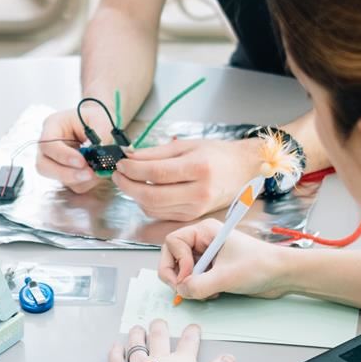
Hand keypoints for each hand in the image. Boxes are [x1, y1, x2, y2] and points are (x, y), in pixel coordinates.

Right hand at [35, 107, 101, 193]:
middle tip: (89, 173)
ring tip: (98, 171)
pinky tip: (97, 173)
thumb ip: (100, 137)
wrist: (102, 126)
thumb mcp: (102, 121)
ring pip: (57, 178)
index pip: (47, 144)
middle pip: (43, 166)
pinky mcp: (65, 173)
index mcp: (53, 125)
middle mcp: (48, 145)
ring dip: (78, 179)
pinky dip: (85, 182)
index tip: (82, 161)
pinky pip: (72, 185)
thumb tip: (98, 156)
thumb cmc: (98, 118)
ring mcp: (54, 161)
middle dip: (66, 173)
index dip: (63, 155)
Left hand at [110, 135, 258, 221]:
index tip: (121, 163)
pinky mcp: (192, 216)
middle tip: (118, 174)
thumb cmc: (216, 155)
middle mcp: (198, 191)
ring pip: (153, 208)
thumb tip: (129, 156)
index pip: (156, 172)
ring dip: (135, 195)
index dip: (133, 169)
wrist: (242, 170)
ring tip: (128, 180)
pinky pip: (161, 214)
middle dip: (128, 186)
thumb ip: (155, 152)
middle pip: (152, 195)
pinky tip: (144, 191)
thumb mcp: (187, 145)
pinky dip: (147, 204)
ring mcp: (196, 208)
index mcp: (198, 168)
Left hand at [110, 319, 235, 361]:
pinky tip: (114, 347)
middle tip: (159, 322)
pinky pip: (117, 361)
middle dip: (160, 328)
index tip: (193, 327)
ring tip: (137, 328)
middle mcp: (159, 357)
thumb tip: (230, 359)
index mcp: (181, 360)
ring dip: (137, 335)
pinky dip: (115, 353)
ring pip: (137, 344)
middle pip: (159, 338)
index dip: (192, 334)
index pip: (189, 343)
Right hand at [159, 220, 292, 301]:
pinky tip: (214, 292)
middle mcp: (203, 241)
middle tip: (186, 289)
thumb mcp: (226, 277)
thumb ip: (198, 285)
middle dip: (178, 276)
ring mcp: (207, 256)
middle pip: (173, 257)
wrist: (282, 275)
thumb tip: (181, 291)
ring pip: (183, 271)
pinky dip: (199, 289)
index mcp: (205, 231)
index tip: (188, 277)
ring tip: (208, 291)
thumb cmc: (260, 265)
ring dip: (190, 285)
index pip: (172, 242)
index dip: (176, 262)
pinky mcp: (213, 270)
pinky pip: (194, 280)